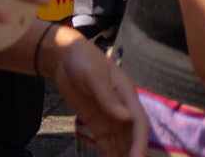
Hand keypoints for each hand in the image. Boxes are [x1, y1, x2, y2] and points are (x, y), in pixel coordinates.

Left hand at [47, 28, 148, 156]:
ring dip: (123, 156)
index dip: (140, 143)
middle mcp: (123, 110)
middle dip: (134, 155)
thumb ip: (108, 96)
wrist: (63, 57)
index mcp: (127, 95)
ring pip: (122, 144)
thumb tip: (127, 118)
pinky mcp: (98, 125)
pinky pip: (107, 145)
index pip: (139, 123)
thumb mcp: (93, 75)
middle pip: (133, 138)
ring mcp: (111, 119)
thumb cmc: (82, 59)